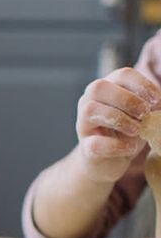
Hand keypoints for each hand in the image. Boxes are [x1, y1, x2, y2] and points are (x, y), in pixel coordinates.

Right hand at [75, 67, 160, 182]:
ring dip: (118, 119)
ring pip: (90, 110)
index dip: (142, 85)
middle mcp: (89, 102)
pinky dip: (116, 146)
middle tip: (144, 114)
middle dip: (126, 99)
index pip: (122, 75)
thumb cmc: (126, 133)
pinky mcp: (85, 147)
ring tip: (137, 130)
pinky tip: (129, 148)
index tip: (156, 101)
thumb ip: (150, 106)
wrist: (108, 162)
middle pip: (99, 87)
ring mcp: (83, 124)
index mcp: (107, 89)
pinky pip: (96, 142)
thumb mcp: (141, 114)